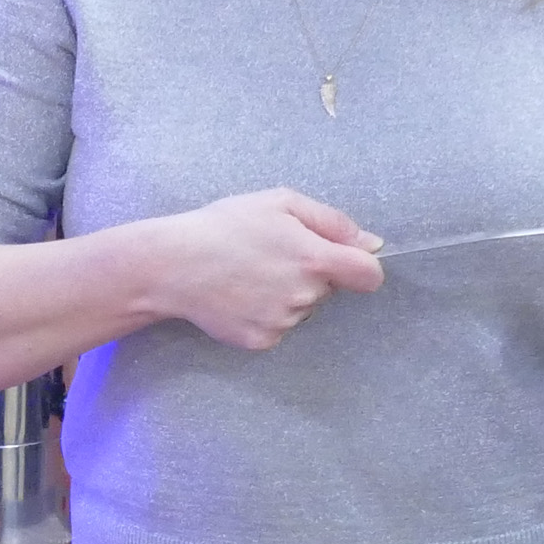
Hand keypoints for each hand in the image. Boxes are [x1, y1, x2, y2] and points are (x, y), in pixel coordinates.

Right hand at [140, 188, 384, 350]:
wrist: (172, 265)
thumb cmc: (225, 225)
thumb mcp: (281, 202)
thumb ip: (333, 222)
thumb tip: (372, 244)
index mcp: (316, 258)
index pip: (369, 276)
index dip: (361, 267)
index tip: (343, 262)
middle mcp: (305, 296)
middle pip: (329, 289)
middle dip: (310, 274)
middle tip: (270, 256)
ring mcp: (284, 322)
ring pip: (303, 309)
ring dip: (287, 294)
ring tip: (249, 275)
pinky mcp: (262, 340)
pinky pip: (279, 327)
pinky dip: (265, 313)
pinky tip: (240, 295)